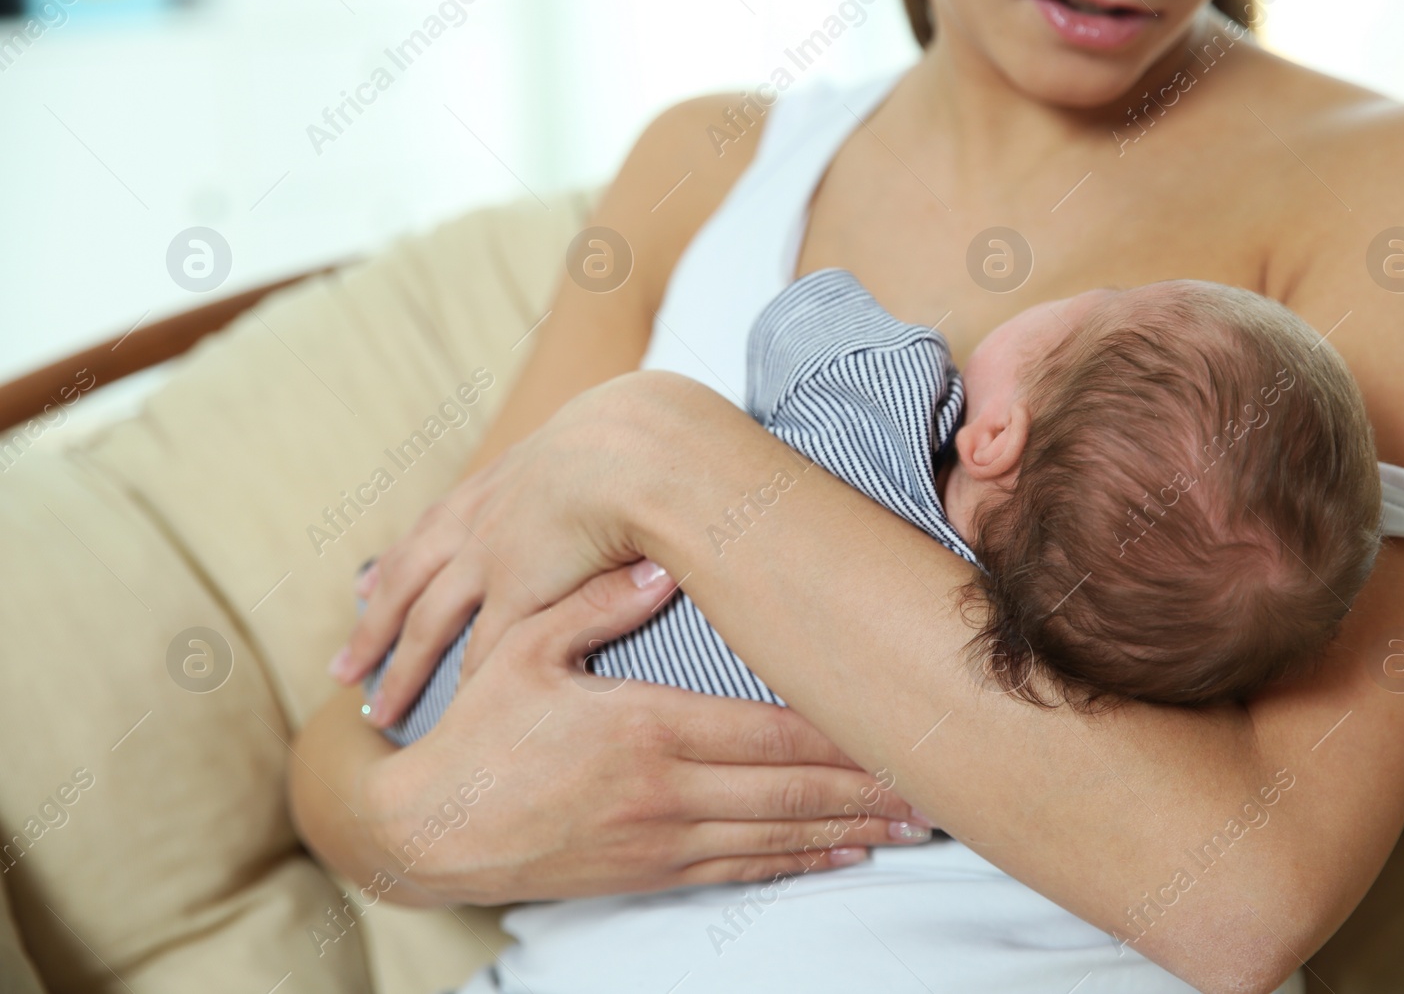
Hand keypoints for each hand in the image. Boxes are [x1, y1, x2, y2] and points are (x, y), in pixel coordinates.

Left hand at [332, 372, 695, 726]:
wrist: (639, 449)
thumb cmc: (641, 439)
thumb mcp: (603, 441)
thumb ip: (598, 463)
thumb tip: (625, 469)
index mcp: (501, 479)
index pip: (437, 524)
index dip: (403, 558)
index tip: (367, 585)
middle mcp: (481, 518)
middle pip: (408, 578)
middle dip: (373, 623)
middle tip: (342, 667)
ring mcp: (491, 558)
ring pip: (427, 625)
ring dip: (402, 671)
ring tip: (379, 714)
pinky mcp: (517, 595)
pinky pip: (480, 651)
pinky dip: (462, 688)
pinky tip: (451, 719)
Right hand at [355, 565, 930, 904]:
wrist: (429, 834)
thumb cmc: (478, 736)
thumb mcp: (524, 652)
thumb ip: (596, 606)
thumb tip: (664, 566)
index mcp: (646, 729)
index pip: (770, 732)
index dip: (842, 731)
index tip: (898, 722)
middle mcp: (667, 791)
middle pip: (792, 790)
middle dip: (870, 787)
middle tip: (939, 780)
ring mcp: (662, 840)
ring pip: (779, 835)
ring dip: (851, 827)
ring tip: (914, 823)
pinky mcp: (652, 872)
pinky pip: (743, 870)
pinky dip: (799, 862)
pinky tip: (840, 854)